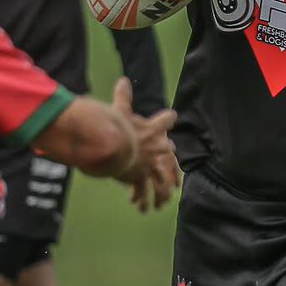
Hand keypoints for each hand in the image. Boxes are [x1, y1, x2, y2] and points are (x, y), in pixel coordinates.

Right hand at [111, 77, 180, 209]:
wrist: (113, 148)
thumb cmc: (117, 126)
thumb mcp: (120, 109)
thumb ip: (123, 96)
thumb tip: (123, 79)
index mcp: (151, 130)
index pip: (166, 121)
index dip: (168, 118)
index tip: (172, 116)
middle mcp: (154, 148)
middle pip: (167, 149)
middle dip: (168, 150)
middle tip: (170, 151)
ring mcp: (148, 164)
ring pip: (159, 174)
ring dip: (161, 180)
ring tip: (163, 190)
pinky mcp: (138, 178)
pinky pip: (142, 190)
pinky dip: (141, 198)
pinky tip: (140, 206)